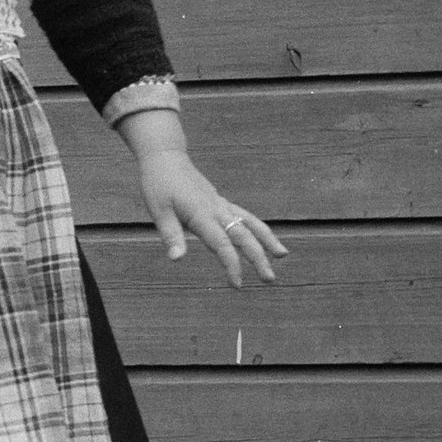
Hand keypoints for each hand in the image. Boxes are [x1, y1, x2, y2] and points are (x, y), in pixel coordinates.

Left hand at [135, 152, 284, 287]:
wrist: (165, 157)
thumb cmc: (158, 185)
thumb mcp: (158, 211)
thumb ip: (171, 235)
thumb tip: (177, 259)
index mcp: (202, 215)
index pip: (222, 244)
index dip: (232, 264)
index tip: (237, 284)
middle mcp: (217, 209)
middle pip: (244, 236)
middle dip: (259, 258)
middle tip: (269, 280)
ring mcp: (221, 204)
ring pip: (251, 223)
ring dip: (267, 240)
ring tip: (283, 255)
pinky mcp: (221, 202)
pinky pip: (245, 216)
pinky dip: (258, 228)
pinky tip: (264, 239)